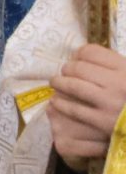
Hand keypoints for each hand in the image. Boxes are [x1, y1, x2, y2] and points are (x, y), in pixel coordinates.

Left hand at [52, 44, 125, 167]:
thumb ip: (115, 66)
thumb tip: (84, 56)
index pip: (91, 52)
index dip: (79, 54)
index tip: (75, 59)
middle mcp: (117, 83)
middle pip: (78, 67)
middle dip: (67, 69)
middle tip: (63, 72)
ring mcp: (109, 102)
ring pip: (72, 85)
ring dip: (59, 83)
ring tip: (56, 83)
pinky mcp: (102, 122)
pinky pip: (73, 108)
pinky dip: (61, 103)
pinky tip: (57, 101)